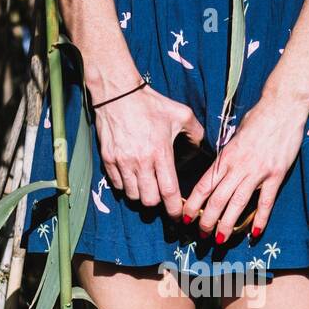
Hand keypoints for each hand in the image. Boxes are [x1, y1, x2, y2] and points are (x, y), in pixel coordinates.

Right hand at [94, 83, 203, 218]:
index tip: (178, 215)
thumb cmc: (150, 103)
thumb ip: (196, 132)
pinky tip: (132, 177)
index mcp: (161, 153)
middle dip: (157, 204)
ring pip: (132, 196)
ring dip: (141, 195)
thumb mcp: (181, 114)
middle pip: (149, 200)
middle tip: (161, 197)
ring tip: (146, 186)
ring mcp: (122, 162)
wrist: (117, 93)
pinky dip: (126, 186)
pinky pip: (118, 185)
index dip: (174, 209)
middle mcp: (140, 162)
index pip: (169, 192)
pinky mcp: (108, 160)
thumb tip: (201, 147)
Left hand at [182, 90, 307, 241]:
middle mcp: (239, 166)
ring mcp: (258, 172)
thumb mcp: (235, 136)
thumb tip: (219, 170)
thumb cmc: (258, 119)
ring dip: (227, 225)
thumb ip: (227, 155)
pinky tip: (254, 233)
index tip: (184, 217)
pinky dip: (260, 219)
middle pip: (217, 199)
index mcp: (226, 156)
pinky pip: (266, 202)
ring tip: (220, 241)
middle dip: (206, 221)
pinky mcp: (276, 175)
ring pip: (238, 204)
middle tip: (201, 235)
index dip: (192, 204)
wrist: (283, 107)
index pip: (204, 185)